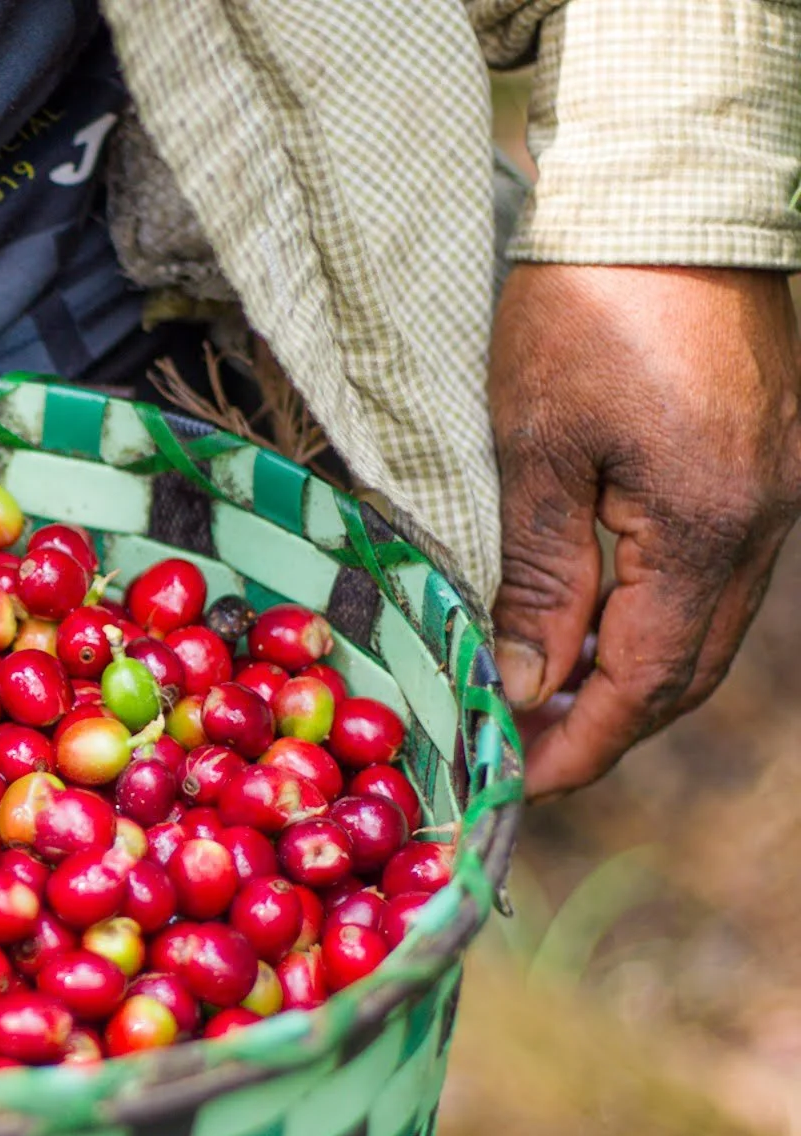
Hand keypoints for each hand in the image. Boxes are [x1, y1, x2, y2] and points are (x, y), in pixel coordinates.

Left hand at [490, 264, 800, 797]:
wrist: (669, 196)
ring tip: (544, 705)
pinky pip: (714, 577)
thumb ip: (540, 579)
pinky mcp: (762, 463)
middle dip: (605, 726)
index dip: (582, 745)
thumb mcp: (537, 450)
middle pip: (688, 669)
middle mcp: (763, 523)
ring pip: (706, 628)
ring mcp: (775, 493)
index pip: (648, 681)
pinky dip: (654, 621)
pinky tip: (595, 628)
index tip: (519, 782)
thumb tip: (528, 686)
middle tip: (521, 755)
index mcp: (708, 528)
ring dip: (630, 678)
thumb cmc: (587, 309)